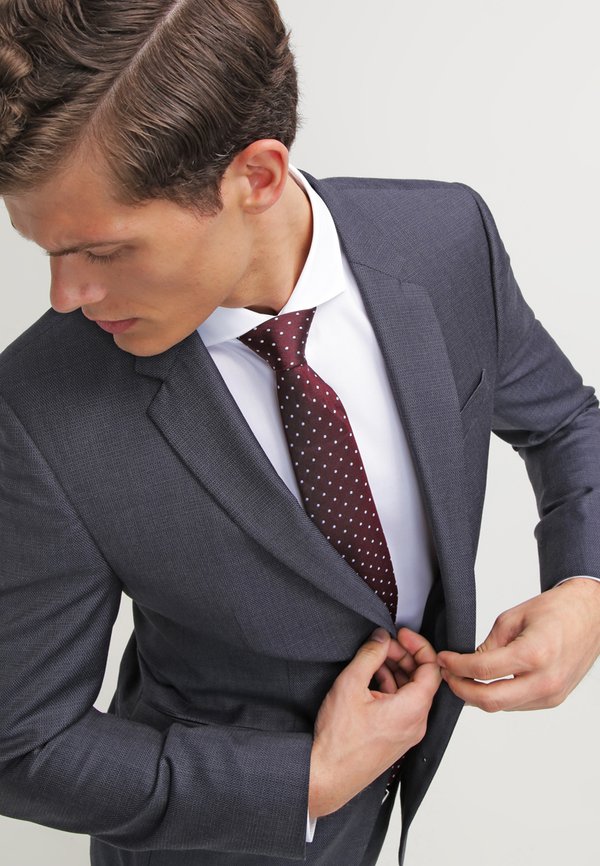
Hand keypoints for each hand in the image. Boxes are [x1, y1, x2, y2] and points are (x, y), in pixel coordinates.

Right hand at [308, 627, 441, 818]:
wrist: (326, 776)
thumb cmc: (338, 740)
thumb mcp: (351, 685)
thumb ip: (370, 655)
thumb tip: (381, 638)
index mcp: (412, 710)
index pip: (431, 668)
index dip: (418, 645)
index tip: (401, 634)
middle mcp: (415, 723)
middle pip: (422, 679)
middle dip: (404, 656)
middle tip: (383, 644)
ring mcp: (406, 733)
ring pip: (411, 692)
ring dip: (395, 671)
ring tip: (372, 660)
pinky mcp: (395, 739)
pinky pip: (402, 706)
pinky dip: (390, 687)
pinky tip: (370, 679)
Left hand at [437, 578, 599, 711]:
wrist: (589, 615)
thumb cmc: (556, 610)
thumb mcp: (511, 619)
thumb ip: (488, 645)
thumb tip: (466, 664)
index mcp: (534, 654)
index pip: (483, 670)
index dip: (456, 666)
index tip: (443, 660)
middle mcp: (545, 680)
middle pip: (491, 700)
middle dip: (461, 690)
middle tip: (448, 675)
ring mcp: (551, 694)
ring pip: (503, 706)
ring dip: (478, 696)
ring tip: (463, 677)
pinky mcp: (554, 700)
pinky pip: (517, 705)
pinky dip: (498, 696)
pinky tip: (487, 682)